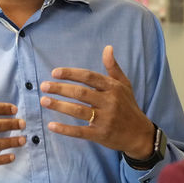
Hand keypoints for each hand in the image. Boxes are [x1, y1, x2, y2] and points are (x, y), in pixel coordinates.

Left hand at [39, 45, 153, 158]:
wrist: (140, 134)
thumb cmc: (128, 106)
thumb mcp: (124, 85)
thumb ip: (113, 67)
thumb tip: (107, 47)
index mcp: (113, 88)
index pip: (89, 77)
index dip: (71, 74)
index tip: (54, 72)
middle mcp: (109, 102)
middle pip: (81, 93)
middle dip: (60, 88)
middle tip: (44, 86)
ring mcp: (105, 119)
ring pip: (78, 110)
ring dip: (59, 106)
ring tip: (44, 101)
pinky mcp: (100, 135)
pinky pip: (80, 131)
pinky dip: (65, 129)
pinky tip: (52, 125)